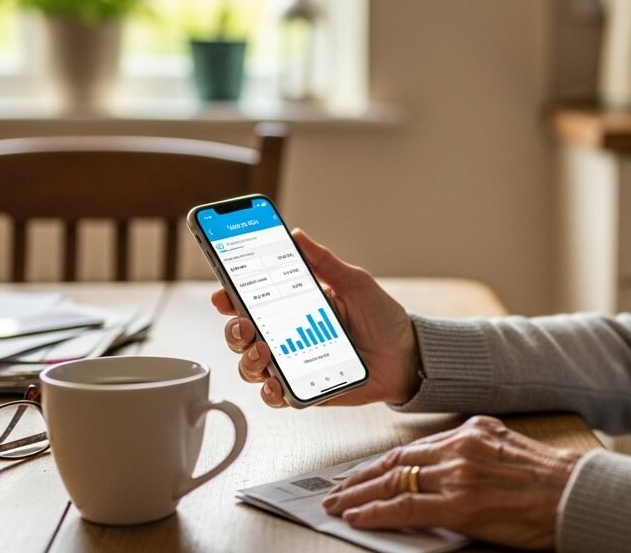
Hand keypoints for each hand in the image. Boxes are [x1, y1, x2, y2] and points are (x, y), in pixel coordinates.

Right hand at [211, 229, 421, 407]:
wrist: (407, 356)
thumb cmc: (382, 318)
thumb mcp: (355, 283)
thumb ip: (325, 262)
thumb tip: (297, 235)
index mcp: (295, 305)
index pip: (253, 300)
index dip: (230, 296)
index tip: (223, 292)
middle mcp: (288, 335)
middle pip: (243, 335)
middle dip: (234, 330)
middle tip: (245, 325)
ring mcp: (294, 363)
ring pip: (252, 366)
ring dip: (248, 360)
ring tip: (264, 353)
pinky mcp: (304, 389)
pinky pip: (276, 395)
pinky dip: (270, 391)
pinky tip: (276, 383)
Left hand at [322, 416, 579, 549]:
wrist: (578, 495)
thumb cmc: (552, 481)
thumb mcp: (509, 450)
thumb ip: (475, 454)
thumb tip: (444, 470)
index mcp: (473, 430)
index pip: (414, 447)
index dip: (382, 463)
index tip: (362, 473)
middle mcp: (462, 446)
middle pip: (397, 461)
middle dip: (360, 477)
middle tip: (335, 490)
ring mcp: (459, 474)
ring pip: (394, 481)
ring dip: (359, 494)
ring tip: (337, 505)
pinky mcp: (461, 504)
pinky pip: (406, 508)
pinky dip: (376, 512)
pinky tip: (358, 516)